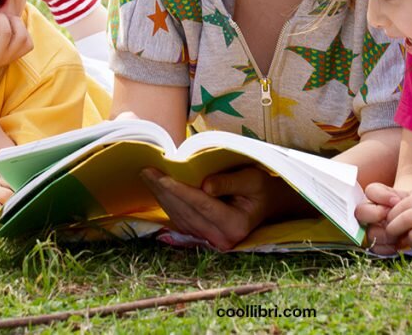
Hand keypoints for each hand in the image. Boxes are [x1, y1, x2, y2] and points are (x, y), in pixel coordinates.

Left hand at [0, 12, 32, 78]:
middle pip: (21, 35)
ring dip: (0, 17)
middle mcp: (7, 56)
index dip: (21, 26)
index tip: (8, 20)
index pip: (27, 41)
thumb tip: (12, 15)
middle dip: (13, 19)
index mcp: (13, 56)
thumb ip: (7, 38)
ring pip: (6, 31)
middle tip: (0, 15)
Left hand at [139, 166, 303, 249]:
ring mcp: (210, 240)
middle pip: (187, 212)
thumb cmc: (260, 187)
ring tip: (147, 175)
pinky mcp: (201, 235)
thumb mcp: (252, 179)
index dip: (181, 191)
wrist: (265, 202)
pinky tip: (157, 187)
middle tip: (146, 170)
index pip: (203, 205)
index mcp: (236, 225)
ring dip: (161, 196)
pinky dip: (167, 202)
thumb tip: (205, 186)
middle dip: (164, 191)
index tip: (162, 176)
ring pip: (179, 216)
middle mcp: (221, 239)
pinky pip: (180, 218)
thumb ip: (229, 182)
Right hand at [356, 182, 406, 254]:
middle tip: (389, 217)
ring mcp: (371, 229)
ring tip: (400, 234)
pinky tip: (399, 245)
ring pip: (369, 232)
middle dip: (374, 214)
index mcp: (378, 196)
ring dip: (385, 234)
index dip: (381, 196)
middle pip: (360, 211)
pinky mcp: (375, 245)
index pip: (370, 191)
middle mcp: (370, 212)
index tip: (396, 201)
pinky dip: (388, 247)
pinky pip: (376, 248)